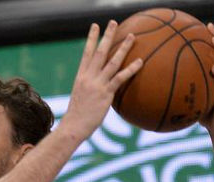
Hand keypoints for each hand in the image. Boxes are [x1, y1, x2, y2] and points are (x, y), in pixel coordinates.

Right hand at [63, 20, 142, 136]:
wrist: (73, 126)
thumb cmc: (77, 116)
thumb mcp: (81, 97)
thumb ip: (90, 88)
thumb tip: (102, 88)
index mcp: (81, 76)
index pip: (86, 53)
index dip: (91, 39)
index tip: (95, 26)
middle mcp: (88, 77)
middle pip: (100, 52)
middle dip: (107, 36)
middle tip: (113, 23)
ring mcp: (97, 84)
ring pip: (112, 62)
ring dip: (123, 48)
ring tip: (131, 36)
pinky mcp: (106, 94)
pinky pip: (120, 78)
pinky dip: (131, 69)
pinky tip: (140, 62)